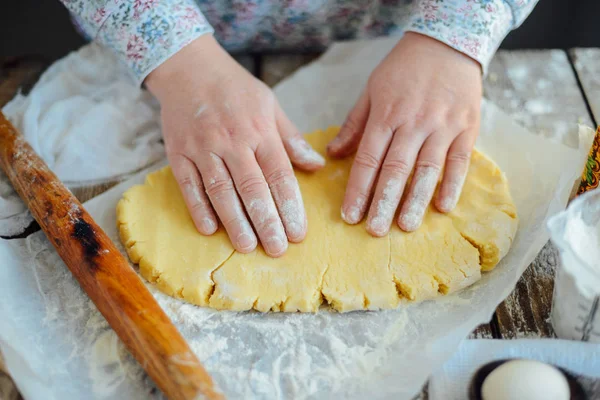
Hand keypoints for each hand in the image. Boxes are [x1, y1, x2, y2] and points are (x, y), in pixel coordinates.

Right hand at [146, 35, 324, 256]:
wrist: (188, 68)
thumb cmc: (235, 89)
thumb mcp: (270, 105)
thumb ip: (291, 138)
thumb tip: (317, 166)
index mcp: (260, 131)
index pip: (278, 174)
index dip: (290, 206)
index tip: (298, 233)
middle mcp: (232, 141)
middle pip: (252, 188)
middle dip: (266, 222)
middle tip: (277, 249)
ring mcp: (203, 148)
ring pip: (221, 191)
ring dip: (235, 222)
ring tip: (248, 247)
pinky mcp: (178, 153)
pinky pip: (189, 185)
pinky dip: (199, 208)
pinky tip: (210, 229)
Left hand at [327, 32, 481, 234]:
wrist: (448, 44)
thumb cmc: (403, 69)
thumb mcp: (372, 90)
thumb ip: (354, 124)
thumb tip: (333, 154)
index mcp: (387, 114)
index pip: (369, 159)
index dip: (358, 189)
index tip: (350, 215)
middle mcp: (414, 122)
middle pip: (396, 169)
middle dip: (383, 202)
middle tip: (374, 230)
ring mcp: (443, 126)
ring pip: (427, 169)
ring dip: (415, 200)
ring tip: (405, 226)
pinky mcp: (467, 128)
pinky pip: (459, 161)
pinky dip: (452, 185)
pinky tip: (443, 208)